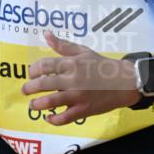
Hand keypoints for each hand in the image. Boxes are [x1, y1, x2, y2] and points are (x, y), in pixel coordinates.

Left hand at [21, 29, 140, 125]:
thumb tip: (46, 34)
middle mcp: (73, 80)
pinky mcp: (84, 110)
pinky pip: (64, 118)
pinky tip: (49, 117)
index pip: (43, 66)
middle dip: (29, 88)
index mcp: (72, 64)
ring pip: (49, 102)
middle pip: (42, 84)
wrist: (126, 82)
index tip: (32, 74)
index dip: (32, 70)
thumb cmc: (103, 66)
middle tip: (27, 90)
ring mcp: (78, 96)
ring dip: (36, 104)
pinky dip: (53, 119)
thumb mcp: (84, 52)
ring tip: (33, 104)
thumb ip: (63, 45)